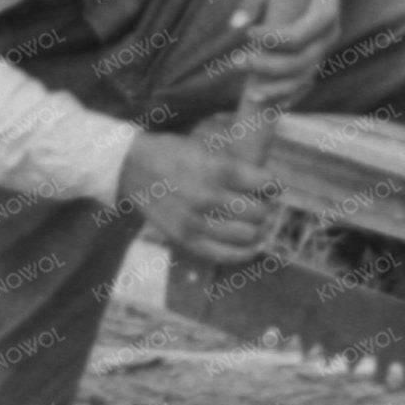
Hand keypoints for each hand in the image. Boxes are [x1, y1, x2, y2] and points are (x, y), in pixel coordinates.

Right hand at [119, 128, 284, 265]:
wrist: (131, 168)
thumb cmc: (173, 154)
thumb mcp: (205, 149)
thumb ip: (236, 167)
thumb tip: (268, 186)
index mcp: (216, 169)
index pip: (263, 183)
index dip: (273, 185)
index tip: (273, 185)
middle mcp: (208, 198)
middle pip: (258, 212)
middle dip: (265, 208)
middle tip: (262, 204)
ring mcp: (196, 222)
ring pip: (247, 235)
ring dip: (257, 229)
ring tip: (255, 223)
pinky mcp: (186, 239)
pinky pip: (225, 255)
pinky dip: (244, 253)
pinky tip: (251, 246)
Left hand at [194, 0, 345, 101]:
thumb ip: (255, 0)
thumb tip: (235, 26)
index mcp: (326, 8)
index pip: (302, 34)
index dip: (274, 39)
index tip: (249, 34)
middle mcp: (331, 32)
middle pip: (303, 60)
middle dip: (269, 66)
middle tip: (236, 61)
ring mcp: (326, 47)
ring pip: (306, 76)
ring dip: (277, 88)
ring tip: (249, 93)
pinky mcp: (318, 55)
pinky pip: (307, 82)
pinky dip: (290, 95)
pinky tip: (271, 105)